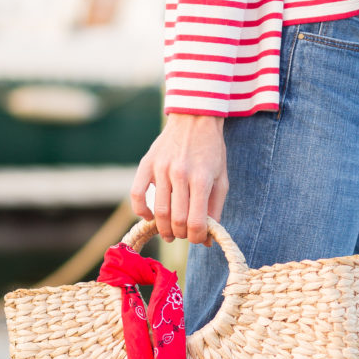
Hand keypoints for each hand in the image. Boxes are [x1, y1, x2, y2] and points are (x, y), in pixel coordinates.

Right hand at [130, 113, 228, 243]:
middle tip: (183, 235)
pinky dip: (141, 211)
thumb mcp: (221, 178)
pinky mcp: (147, 164)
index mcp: (202, 178)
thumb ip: (215, 209)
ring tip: (169, 232)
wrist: (195, 118)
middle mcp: (180, 174)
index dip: (196, 237)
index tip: (197, 238)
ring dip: (164, 228)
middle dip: (181, 234)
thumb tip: (207, 240)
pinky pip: (136, 194)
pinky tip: (149, 216)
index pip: (196, 221)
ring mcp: (161, 168)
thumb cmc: (211, 151)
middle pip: (176, 219)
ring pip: (158, 211)